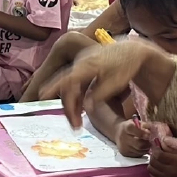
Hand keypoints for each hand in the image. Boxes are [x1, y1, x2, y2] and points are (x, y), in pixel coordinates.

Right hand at [39, 40, 171, 128]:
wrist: (132, 50)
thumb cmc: (126, 65)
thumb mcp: (116, 83)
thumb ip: (99, 95)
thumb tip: (86, 109)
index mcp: (86, 66)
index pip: (66, 80)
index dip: (53, 89)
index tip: (44, 99)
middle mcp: (80, 63)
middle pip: (66, 86)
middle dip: (67, 107)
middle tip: (74, 126)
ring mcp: (81, 64)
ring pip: (69, 85)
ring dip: (72, 103)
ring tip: (77, 122)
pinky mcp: (84, 67)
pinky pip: (75, 83)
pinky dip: (76, 96)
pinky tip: (81, 109)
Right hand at [115, 119, 151, 157]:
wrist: (118, 133)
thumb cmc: (131, 127)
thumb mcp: (137, 122)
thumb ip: (145, 125)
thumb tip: (151, 131)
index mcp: (126, 127)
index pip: (133, 130)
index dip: (142, 133)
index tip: (149, 135)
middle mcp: (123, 138)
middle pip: (139, 144)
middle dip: (147, 144)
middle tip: (151, 142)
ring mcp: (124, 147)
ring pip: (139, 151)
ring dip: (146, 148)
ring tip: (147, 144)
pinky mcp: (125, 153)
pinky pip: (137, 154)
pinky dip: (142, 152)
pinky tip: (142, 147)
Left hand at [148, 144, 176, 176]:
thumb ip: (173, 151)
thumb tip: (163, 146)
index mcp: (174, 162)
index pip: (158, 155)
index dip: (155, 149)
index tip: (156, 146)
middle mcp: (168, 171)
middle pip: (153, 162)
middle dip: (152, 156)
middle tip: (156, 153)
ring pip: (151, 171)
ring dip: (152, 164)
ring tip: (156, 161)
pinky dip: (153, 173)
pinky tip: (157, 170)